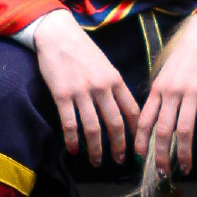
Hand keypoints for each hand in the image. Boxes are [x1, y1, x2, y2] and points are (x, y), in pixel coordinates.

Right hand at [30, 12, 137, 166]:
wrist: (58, 34)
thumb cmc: (82, 49)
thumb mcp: (105, 64)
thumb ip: (113, 85)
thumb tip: (121, 107)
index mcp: (116, 80)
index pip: (132, 111)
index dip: (136, 131)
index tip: (137, 145)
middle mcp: (102, 87)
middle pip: (115, 124)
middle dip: (119, 146)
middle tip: (119, 160)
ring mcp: (82, 92)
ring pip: (93, 127)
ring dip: (96, 148)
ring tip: (97, 161)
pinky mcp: (62, 94)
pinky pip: (70, 122)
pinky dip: (73, 139)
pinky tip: (74, 149)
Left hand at [138, 13, 196, 180]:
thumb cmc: (184, 57)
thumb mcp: (165, 75)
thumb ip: (160, 97)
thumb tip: (153, 120)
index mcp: (157, 90)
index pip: (143, 120)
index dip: (140, 142)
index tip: (138, 159)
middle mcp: (171, 93)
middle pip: (162, 130)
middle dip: (161, 155)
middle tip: (163, 173)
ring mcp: (190, 92)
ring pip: (183, 129)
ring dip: (184, 152)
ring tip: (186, 168)